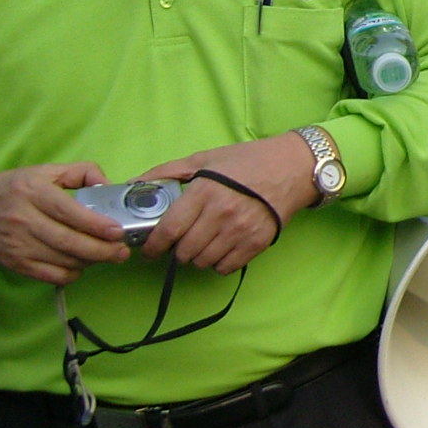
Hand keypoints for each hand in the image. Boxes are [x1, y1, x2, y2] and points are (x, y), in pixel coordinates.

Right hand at [0, 163, 126, 286]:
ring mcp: (18, 245)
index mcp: (31, 192)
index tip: (117, 231)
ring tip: (108, 256)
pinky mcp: (16, 264)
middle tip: (122, 251)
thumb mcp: (41, 171)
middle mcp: (23, 219)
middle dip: (102, 250)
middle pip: (68, 242)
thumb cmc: (9, 190)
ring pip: (63, 261)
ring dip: (91, 262)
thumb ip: (79, 172)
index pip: (68, 211)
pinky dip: (72, 274)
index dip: (96, 224)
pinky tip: (82, 264)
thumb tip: (108, 185)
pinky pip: (51, 276)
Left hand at [132, 132, 318, 274]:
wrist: (292, 167)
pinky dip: (218, 263)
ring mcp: (240, 231)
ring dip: (196, 258)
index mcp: (204, 191)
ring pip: (203, 262)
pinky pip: (226, 267)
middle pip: (184, 251)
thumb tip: (135, 183)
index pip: (169, 230)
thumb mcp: (206, 159)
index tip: (149, 250)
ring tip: (202, 245)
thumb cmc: (246, 161)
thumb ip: (168, 171)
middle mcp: (221, 213)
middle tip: (181, 243)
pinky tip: (220, 249)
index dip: (154, 246)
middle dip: (177, 251)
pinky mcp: (257, 243)